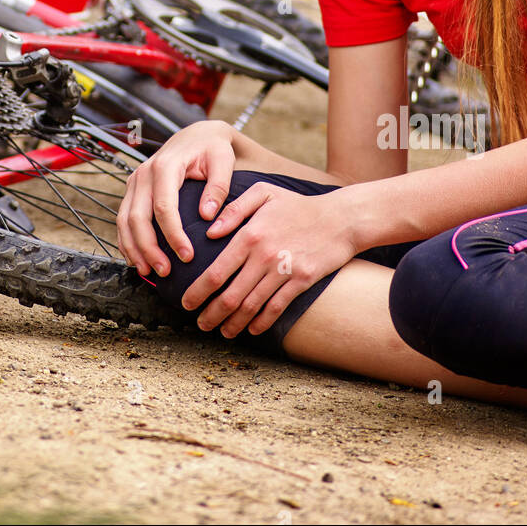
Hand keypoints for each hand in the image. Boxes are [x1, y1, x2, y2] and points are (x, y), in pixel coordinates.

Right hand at [116, 120, 235, 277]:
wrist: (196, 135)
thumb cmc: (212, 148)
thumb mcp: (222, 161)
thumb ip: (218, 186)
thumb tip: (207, 215)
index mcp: (166, 166)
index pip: (164, 207)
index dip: (173, 235)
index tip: (187, 256)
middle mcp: (144, 173)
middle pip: (137, 217)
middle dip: (148, 248)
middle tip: (165, 271)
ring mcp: (135, 181)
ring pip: (124, 220)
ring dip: (134, 249)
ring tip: (149, 272)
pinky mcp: (133, 190)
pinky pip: (123, 219)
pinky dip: (126, 241)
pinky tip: (137, 259)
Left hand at [183, 182, 362, 337]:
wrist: (340, 218)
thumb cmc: (297, 205)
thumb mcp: (263, 193)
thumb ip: (233, 209)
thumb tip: (210, 232)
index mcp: (250, 235)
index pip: (217, 271)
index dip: (199, 291)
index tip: (186, 302)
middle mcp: (264, 256)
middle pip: (230, 294)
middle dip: (211, 314)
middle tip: (200, 324)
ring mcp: (283, 270)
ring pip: (251, 305)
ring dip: (233, 323)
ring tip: (222, 332)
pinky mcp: (301, 281)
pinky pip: (276, 307)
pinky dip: (261, 322)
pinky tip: (251, 329)